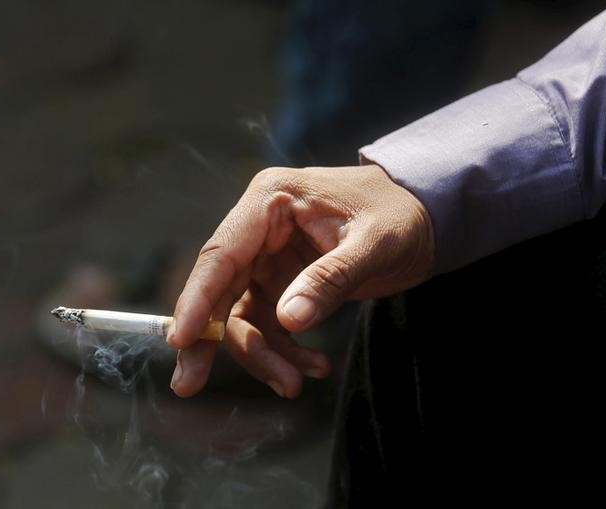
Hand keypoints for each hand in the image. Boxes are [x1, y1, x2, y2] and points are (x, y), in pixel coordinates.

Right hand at [167, 164, 434, 397]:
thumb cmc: (400, 215)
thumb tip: (289, 320)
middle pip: (219, 288)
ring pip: (241, 315)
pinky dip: (285, 352)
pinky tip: (315, 368)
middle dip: (211, 340)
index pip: (222, 253)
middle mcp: (259, 229)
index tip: (182, 341)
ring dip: (261, 355)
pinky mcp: (281, 283)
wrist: (424, 215)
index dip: (197, 298)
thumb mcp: (375, 244)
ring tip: (295, 384)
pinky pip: (268, 325)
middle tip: (189, 386)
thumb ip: (332, 279)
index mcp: (271, 201)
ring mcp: (267, 258)